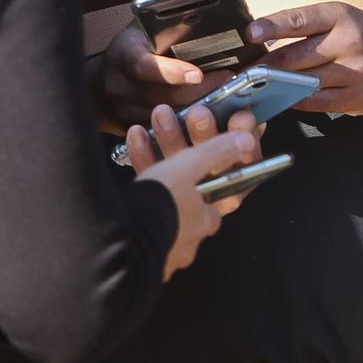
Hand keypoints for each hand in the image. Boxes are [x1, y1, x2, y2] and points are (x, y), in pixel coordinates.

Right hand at [89, 19, 233, 131]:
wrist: (99, 81)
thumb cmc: (135, 48)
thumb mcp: (146, 30)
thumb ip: (171, 27)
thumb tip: (214, 15)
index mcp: (123, 54)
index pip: (144, 65)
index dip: (171, 72)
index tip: (198, 74)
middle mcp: (117, 85)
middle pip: (160, 97)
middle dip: (196, 93)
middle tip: (227, 85)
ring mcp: (121, 111)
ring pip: (163, 119)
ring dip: (194, 111)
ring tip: (225, 102)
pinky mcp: (129, 130)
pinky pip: (161, 133)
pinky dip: (184, 126)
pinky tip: (207, 120)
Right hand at [128, 104, 261, 278]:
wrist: (116, 243)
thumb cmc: (162, 207)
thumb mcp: (192, 168)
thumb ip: (219, 152)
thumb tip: (246, 139)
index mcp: (208, 219)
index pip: (222, 183)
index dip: (217, 154)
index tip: (206, 132)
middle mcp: (188, 232)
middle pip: (189, 180)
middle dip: (180, 145)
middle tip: (172, 119)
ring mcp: (161, 236)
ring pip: (163, 185)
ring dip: (158, 150)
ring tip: (148, 125)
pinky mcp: (135, 235)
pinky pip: (142, 195)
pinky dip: (140, 167)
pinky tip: (134, 142)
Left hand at [248, 2, 362, 115]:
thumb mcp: (341, 19)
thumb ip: (308, 27)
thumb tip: (264, 41)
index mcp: (340, 16)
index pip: (300, 20)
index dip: (272, 26)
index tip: (250, 33)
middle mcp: (349, 41)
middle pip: (297, 56)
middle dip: (267, 65)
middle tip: (244, 70)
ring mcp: (355, 72)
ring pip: (304, 81)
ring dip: (279, 85)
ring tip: (258, 86)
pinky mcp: (357, 97)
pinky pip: (317, 102)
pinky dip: (298, 100)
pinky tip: (287, 97)